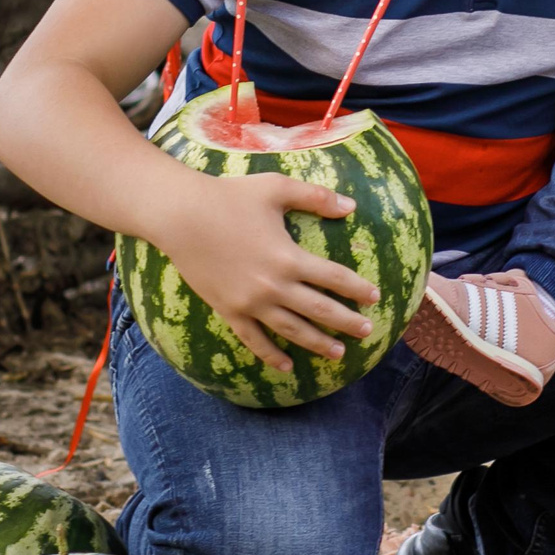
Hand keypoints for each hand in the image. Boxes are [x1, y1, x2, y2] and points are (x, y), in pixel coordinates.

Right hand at [155, 171, 381, 372]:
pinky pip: (253, 339)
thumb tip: (351, 206)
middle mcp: (273, 285)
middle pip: (318, 310)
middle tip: (367, 331)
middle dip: (346, 322)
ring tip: (338, 354)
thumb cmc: (229, 196)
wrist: (180, 215)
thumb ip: (316, 197)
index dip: (357, 288)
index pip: (333, 278)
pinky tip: (286, 366)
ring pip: (291, 330)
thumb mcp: (276, 188)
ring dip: (317, 343)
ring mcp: (250, 302)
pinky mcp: (228, 310)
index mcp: (289, 257)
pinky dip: (271, 355)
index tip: (374, 297)